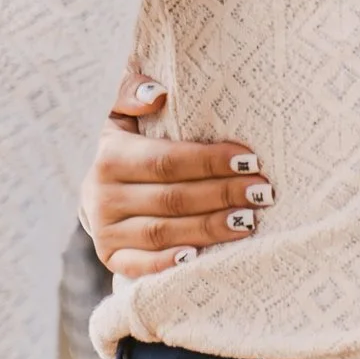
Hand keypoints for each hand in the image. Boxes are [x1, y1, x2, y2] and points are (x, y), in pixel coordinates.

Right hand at [82, 73, 274, 280]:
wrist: (97, 191)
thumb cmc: (127, 146)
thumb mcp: (121, 113)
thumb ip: (132, 92)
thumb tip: (158, 94)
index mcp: (110, 157)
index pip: (166, 161)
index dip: (210, 162)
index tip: (250, 161)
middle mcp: (102, 196)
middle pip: (172, 198)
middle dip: (222, 194)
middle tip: (262, 192)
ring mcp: (105, 231)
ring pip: (163, 233)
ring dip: (209, 228)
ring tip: (248, 221)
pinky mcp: (111, 258)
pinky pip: (139, 265)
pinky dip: (167, 263)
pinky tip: (200, 257)